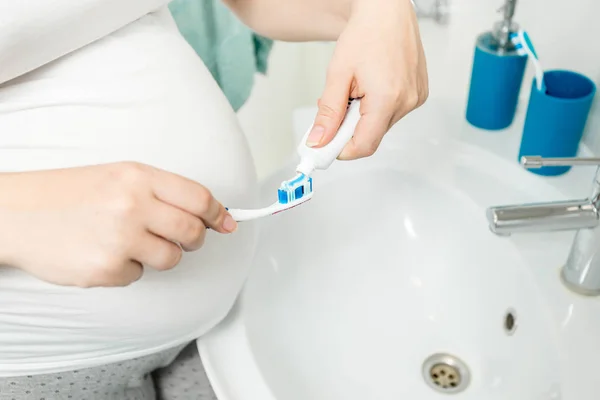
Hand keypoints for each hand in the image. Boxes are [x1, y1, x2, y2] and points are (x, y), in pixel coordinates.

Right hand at [0, 162, 236, 287]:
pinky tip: (104, 253)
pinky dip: (127, 269)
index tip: (227, 223)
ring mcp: (119, 239)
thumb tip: (213, 216)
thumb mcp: (119, 177)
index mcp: (138, 177)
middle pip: (192, 232)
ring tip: (130, 241)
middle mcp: (132, 205)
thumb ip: (165, 193)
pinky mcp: (105, 270)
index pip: (199, 197)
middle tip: (180, 237)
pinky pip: (138, 276)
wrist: (16, 214)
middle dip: (193, 238)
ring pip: (171, 258)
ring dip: (159, 255)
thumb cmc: (69, 194)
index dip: (218, 213)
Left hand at [306, 0, 427, 159]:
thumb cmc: (366, 33)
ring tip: (357, 88)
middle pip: (372, 135)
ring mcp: (416, 98)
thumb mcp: (338, 74)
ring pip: (381, 125)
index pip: (364, 145)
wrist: (387, 11)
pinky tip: (372, 86)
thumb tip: (319, 140)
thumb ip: (328, 113)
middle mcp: (407, 101)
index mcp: (388, 98)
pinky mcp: (419, 94)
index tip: (325, 147)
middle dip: (349, 128)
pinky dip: (376, 107)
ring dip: (363, 116)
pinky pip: (393, 113)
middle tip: (336, 106)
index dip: (342, 150)